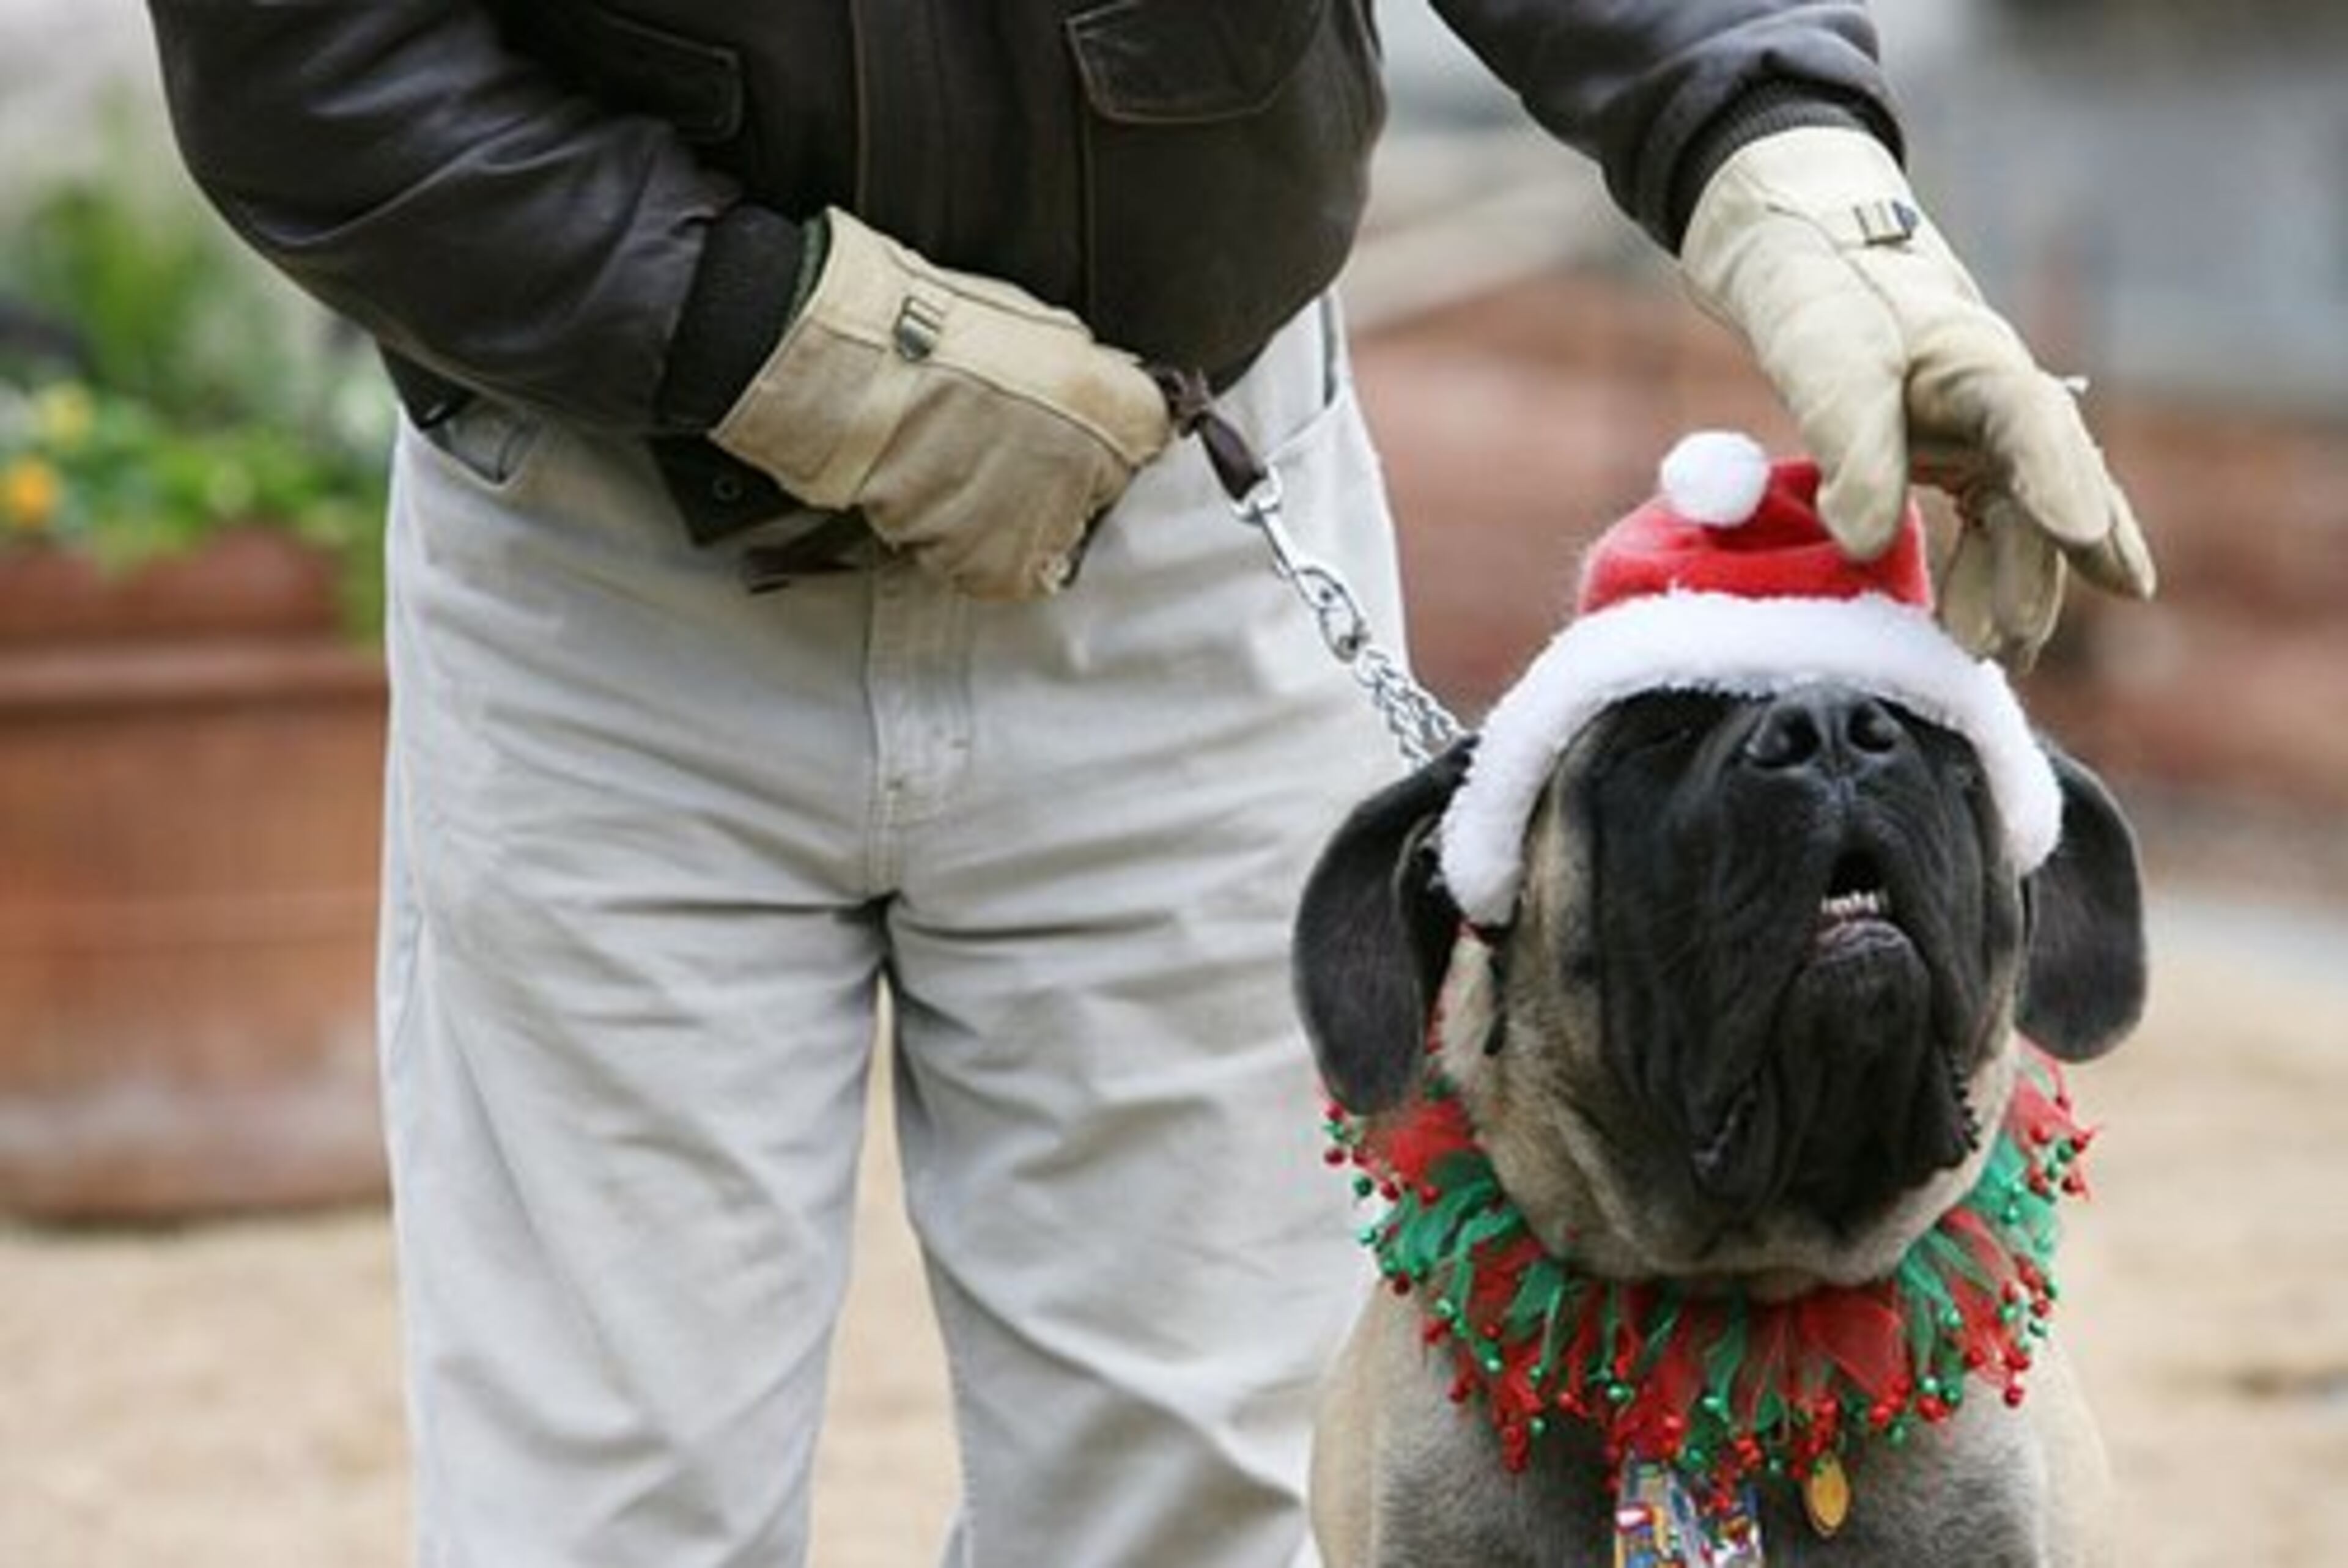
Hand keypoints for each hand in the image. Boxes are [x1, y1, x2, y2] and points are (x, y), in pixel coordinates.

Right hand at [711, 209, 1170, 599]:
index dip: (1101, 433)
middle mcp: (1100, 474)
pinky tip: (934, 494)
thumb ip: (1084, 372)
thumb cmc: (933, 333)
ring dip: (1006, 514)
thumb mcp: (1037, 331)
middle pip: (1095, 496)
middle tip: (995, 444)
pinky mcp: (996, 563)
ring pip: (1041, 537)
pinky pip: (991, 564)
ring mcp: (1048, 523)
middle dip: (1056, 479)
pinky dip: (964, 541)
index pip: (1146, 440)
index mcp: (1120, 407)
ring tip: (953, 464)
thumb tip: (1095, 391)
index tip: (1069, 425)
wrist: (860, 373)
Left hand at [1678, 127, 2155, 664]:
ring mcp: (1991, 438)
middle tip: (2014, 642)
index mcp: (1982, 361)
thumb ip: (1850, 446)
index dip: (2060, 479)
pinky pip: (1993, 530)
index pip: (2034, 422)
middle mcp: (2005, 404)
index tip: (2080, 534)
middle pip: (2039, 491)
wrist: (1816, 265)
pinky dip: (1993, 578)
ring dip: (2013, 589)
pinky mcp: (1964, 465)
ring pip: (2020, 523)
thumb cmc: (1827, 301)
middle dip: (2036, 569)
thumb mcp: (1827, 361)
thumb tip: (1862, 545)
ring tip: (1998, 660)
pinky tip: (1996, 634)